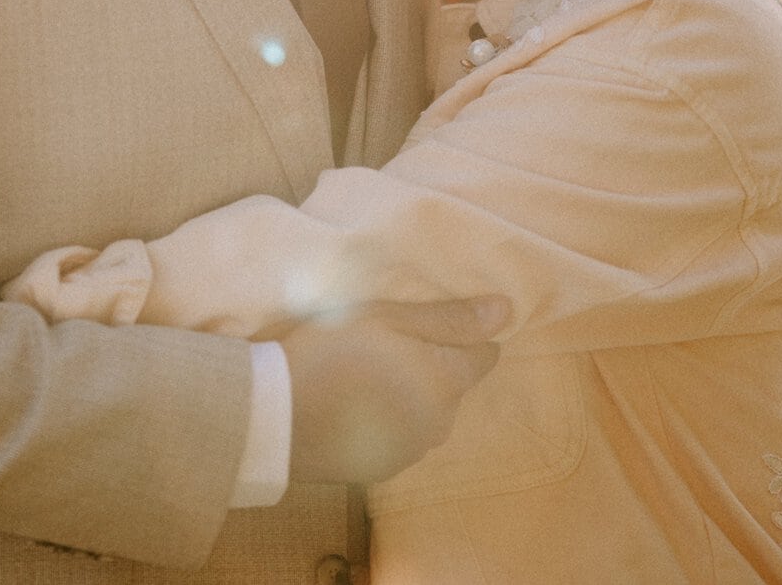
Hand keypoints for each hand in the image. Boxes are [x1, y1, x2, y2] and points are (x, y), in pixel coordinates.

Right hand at [282, 297, 506, 484]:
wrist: (274, 417)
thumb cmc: (331, 353)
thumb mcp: (387, 319)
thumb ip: (448, 319)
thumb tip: (506, 312)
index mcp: (446, 383)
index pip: (486, 354)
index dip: (464, 333)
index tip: (428, 322)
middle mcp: (439, 424)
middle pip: (454, 384)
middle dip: (433, 364)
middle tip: (387, 343)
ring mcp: (411, 452)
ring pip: (427, 412)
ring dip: (409, 394)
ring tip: (366, 374)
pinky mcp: (382, 469)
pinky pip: (400, 436)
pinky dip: (387, 420)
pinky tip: (353, 406)